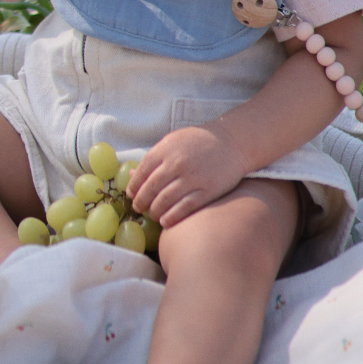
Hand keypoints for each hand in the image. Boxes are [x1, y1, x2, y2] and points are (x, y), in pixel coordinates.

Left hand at [126, 125, 246, 227]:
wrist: (232, 142)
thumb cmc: (198, 143)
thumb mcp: (173, 142)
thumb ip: (153, 158)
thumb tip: (130, 176)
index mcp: (166, 149)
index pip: (141, 172)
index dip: (134, 187)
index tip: (131, 195)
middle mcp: (177, 163)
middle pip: (150, 188)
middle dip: (141, 202)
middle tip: (139, 209)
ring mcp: (192, 178)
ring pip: (164, 201)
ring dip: (154, 212)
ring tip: (153, 215)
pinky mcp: (207, 190)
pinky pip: (184, 208)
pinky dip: (172, 217)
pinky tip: (166, 221)